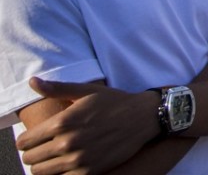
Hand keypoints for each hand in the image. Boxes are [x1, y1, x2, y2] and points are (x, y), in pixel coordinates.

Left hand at [17, 78, 158, 174]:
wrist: (144, 117)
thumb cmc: (114, 102)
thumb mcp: (86, 91)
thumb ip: (57, 89)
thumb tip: (33, 81)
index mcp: (63, 121)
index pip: (24, 141)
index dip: (26, 140)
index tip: (34, 138)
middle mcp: (67, 142)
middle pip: (29, 159)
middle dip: (33, 153)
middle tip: (44, 148)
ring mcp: (78, 159)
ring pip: (40, 172)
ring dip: (43, 166)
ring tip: (53, 157)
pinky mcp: (90, 171)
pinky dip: (60, 174)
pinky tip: (67, 164)